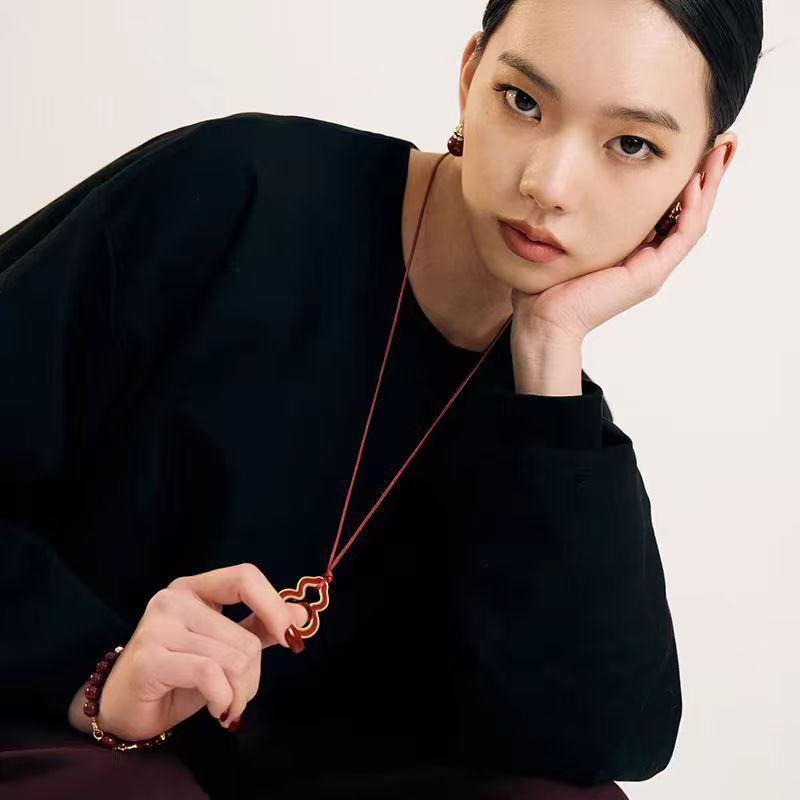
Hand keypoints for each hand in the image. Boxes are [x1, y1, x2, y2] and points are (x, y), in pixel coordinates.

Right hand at [69, 563, 308, 741]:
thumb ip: (258, 628)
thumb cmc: (177, 676)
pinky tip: (218, 709)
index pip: (245, 576)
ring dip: (239, 693)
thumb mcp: (223, 648)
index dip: (273, 605)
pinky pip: (210, 675)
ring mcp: (158, 626)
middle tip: (241, 695)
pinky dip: (223, 698)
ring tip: (228, 705)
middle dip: (253, 675)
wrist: (125, 710)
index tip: (288, 637)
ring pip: (231, 658)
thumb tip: (301, 615)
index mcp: (194, 588)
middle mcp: (173, 599)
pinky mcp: (149, 658)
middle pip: (244, 635)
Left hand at [509, 143, 731, 345]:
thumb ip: (584, 218)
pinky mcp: (650, 275)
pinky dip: (692, 208)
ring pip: (694, 221)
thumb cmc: (549, 284)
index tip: (694, 148)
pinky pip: (683, 236)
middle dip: (706, 177)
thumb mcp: (571, 240)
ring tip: (719, 152)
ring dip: (708, 186)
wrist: (545, 317)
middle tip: (721, 142)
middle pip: (689, 213)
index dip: (685, 181)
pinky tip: (694, 181)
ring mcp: (653, 269)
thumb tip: (578, 185)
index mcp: (634, 253)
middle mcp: (649, 260)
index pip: (669, 211)